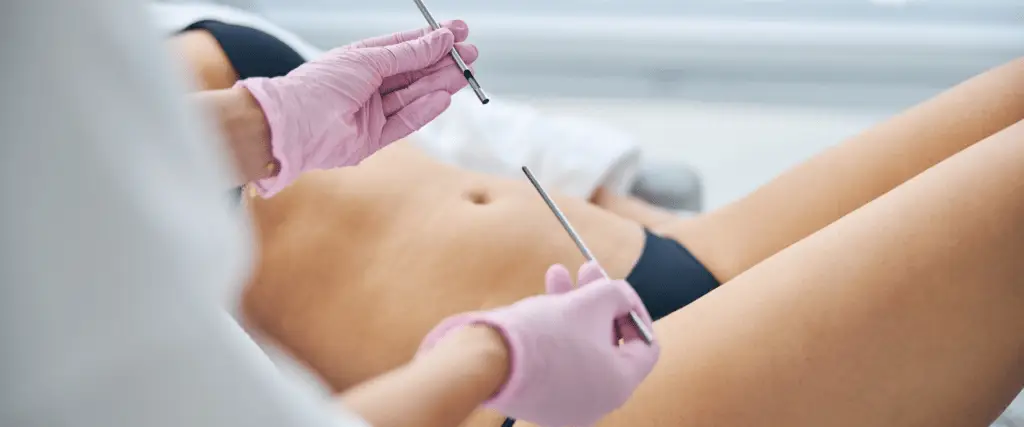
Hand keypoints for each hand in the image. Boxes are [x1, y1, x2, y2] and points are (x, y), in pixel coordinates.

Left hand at [238, 21, 478, 195]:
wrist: (294, 125)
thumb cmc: (320, 85)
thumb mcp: (369, 59)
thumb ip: (408, 53)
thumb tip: (440, 39)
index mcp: (362, 60)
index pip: (405, 47)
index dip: (432, 40)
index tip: (459, 32)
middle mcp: (367, 86)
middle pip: (413, 73)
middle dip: (442, 63)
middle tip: (470, 55)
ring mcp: (371, 113)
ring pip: (412, 96)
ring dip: (438, 84)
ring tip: (462, 74)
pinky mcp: (373, 139)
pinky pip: (405, 123)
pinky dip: (424, 110)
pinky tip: (443, 98)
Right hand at [417, 262, 659, 426]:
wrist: (488, 360)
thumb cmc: (547, 332)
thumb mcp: (592, 300)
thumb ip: (617, 294)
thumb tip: (621, 296)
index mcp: (620, 384)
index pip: (646, 345)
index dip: (634, 309)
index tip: (619, 288)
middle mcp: (599, 403)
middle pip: (609, 344)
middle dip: (597, 302)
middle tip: (586, 270)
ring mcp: (568, 406)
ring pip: (581, 350)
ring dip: (572, 310)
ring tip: (556, 273)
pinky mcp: (540, 401)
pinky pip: (558, 364)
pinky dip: (555, 334)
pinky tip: (541, 302)